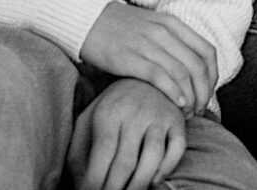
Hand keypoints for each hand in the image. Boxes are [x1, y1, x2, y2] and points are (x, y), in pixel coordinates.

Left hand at [67, 78, 186, 189]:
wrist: (144, 77)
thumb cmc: (111, 107)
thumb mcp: (89, 119)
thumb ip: (79, 147)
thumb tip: (78, 181)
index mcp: (108, 113)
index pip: (103, 153)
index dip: (96, 179)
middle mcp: (135, 113)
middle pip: (126, 161)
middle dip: (115, 188)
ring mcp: (158, 117)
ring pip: (152, 158)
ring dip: (140, 184)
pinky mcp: (177, 121)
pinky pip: (177, 150)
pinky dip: (166, 169)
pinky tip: (153, 180)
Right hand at [78, 2, 216, 111]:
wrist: (85, 18)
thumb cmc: (118, 27)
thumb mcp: (151, 25)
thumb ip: (171, 42)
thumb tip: (190, 70)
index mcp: (171, 23)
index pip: (207, 52)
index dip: (213, 77)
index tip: (208, 93)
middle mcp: (163, 32)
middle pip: (197, 67)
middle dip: (203, 93)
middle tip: (200, 109)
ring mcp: (146, 44)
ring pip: (182, 74)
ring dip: (190, 98)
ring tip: (188, 112)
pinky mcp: (130, 57)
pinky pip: (160, 77)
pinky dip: (173, 93)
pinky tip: (177, 104)